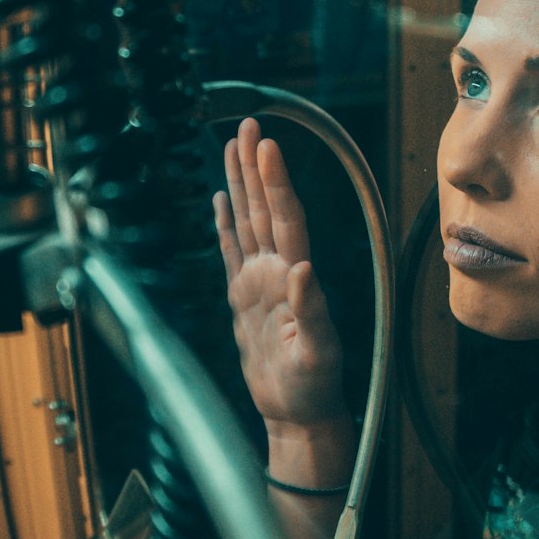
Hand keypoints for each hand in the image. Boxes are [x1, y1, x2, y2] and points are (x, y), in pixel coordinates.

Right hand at [214, 119, 345, 429]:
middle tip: (247, 125)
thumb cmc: (313, 388)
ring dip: (242, 183)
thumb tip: (304, 270)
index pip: (286, 219)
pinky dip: (227, 223)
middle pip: (266, 207)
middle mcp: (279, 272)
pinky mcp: (245, 297)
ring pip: (248, 220)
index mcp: (296, 279)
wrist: (298, 414)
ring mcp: (261, 282)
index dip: (277, 182)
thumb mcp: (316, 355)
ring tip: (232, 146)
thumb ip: (311, 313)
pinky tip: (223, 199)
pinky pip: (232, 250)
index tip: (268, 147)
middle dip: (257, 166)